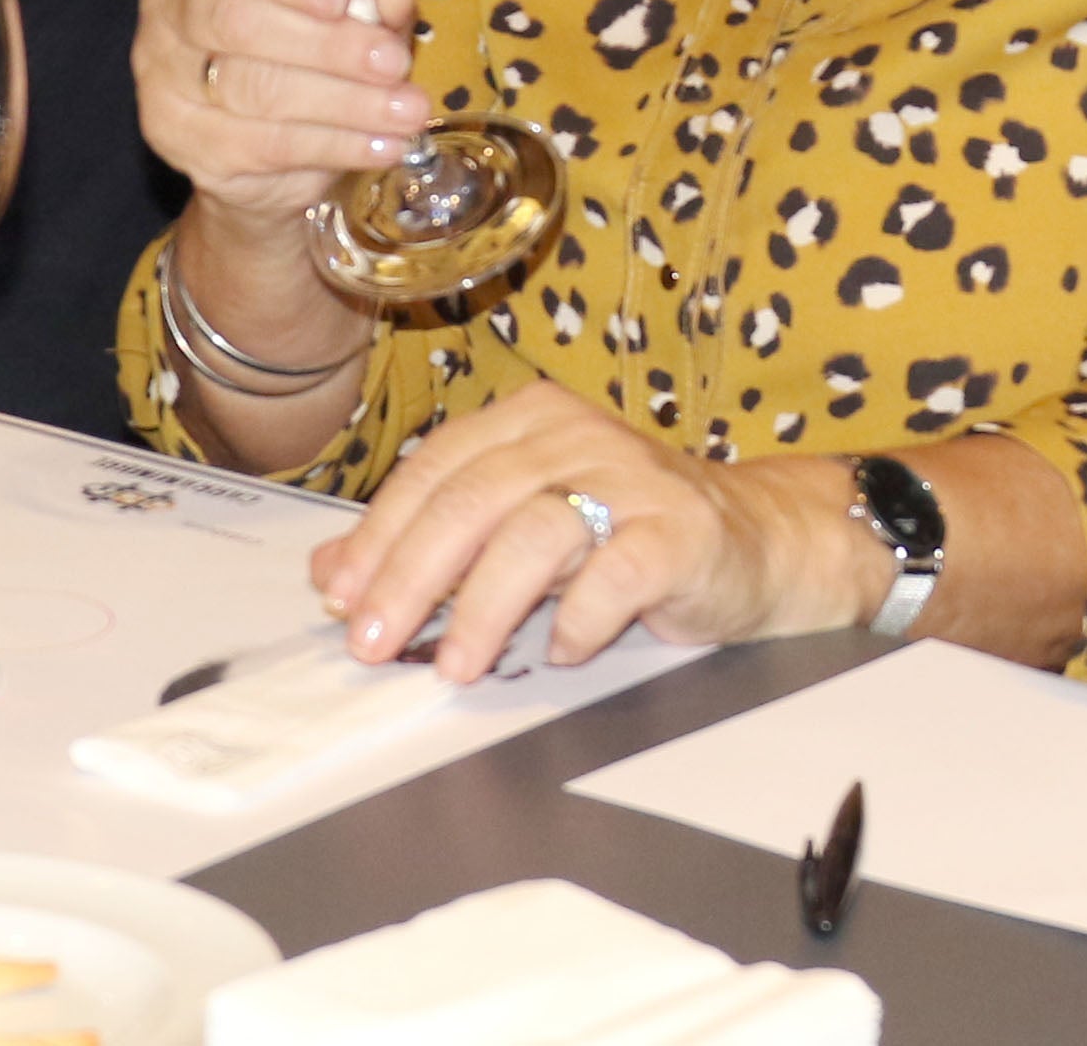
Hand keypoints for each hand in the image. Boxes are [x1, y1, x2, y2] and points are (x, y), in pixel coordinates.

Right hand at [132, 0, 440, 233]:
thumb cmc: (305, 56)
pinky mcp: (183, 142)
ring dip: (344, 102)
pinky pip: (264, 145)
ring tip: (405, 111)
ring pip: (256, 88)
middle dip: (326, 44)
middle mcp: (170, 11)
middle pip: (238, 23)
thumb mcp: (349, 9)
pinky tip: (382, 145)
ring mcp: (164, 80)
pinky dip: (333, 145)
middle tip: (392, 62)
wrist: (256, 154)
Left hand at [311, 379, 865, 677]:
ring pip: (536, 531)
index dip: (380, 536)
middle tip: (377, 642)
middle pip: (474, 498)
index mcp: (530, 422)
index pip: (434, 469)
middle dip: (413, 576)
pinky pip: (617, 573)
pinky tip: (562, 650)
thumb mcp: (517, 530)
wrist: (753, 542)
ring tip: (457, 665)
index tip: (344, 600)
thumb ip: (429, 541)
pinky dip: (580, 617)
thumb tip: (333, 575)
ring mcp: (632, 479)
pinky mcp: (679, 530)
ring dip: (485, 606)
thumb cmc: (624, 534)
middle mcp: (577, 437)